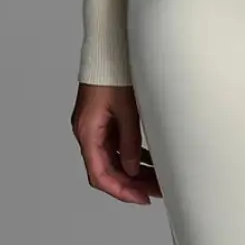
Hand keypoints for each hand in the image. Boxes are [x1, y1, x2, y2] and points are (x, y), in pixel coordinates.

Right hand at [71, 82, 161, 205]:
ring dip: (133, 170)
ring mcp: (95, 126)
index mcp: (87, 132)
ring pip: (113, 158)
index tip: (141, 199)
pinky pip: (116, 144)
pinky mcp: (103, 118)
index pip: (100, 174)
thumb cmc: (113, 71)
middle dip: (131, 183)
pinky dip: (132, 153)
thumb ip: (128, 141)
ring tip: (157, 179)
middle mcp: (87, 132)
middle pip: (107, 169)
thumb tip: (132, 169)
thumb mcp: (126, 108)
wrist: (107, 45)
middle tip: (155, 191)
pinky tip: (150, 160)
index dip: (120, 190)